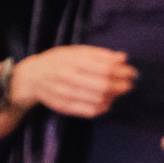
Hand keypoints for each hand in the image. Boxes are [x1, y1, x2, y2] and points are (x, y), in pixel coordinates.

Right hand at [11, 47, 136, 118]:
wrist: (31, 77)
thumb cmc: (57, 61)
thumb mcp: (76, 51)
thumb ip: (99, 54)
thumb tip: (123, 58)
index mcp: (72, 60)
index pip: (105, 69)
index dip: (123, 72)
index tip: (132, 73)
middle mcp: (67, 76)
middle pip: (103, 86)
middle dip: (121, 86)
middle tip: (129, 85)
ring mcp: (64, 93)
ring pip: (98, 100)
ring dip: (113, 97)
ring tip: (117, 93)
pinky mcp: (62, 106)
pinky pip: (89, 111)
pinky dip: (102, 108)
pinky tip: (106, 102)